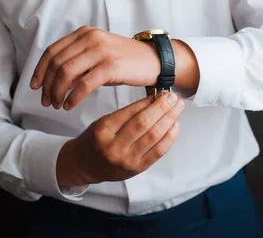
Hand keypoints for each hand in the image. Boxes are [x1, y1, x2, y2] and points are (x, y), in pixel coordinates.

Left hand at [31, 26, 159, 109]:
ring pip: (67, 73)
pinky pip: (83, 84)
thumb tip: (53, 80)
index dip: (40, 70)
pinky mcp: (111, 66)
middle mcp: (91, 38)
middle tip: (46, 101)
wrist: (154, 61)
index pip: (52, 51)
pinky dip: (73, 97)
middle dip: (47, 85)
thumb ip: (77, 62)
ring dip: (57, 92)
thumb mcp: (98, 55)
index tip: (34, 86)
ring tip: (57, 105)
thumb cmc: (124, 62)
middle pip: (57, 63)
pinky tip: (70, 105)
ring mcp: (101, 51)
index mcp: (84, 33)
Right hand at [56, 93, 184, 185]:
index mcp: (103, 130)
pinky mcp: (137, 169)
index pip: (131, 112)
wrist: (85, 166)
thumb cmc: (95, 140)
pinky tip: (175, 126)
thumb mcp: (103, 121)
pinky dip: (169, 137)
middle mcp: (114, 147)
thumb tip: (153, 100)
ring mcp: (127, 160)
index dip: (149, 102)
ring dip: (169, 120)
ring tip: (177, 108)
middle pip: (144, 124)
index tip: (162, 92)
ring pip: (153, 136)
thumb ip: (127, 113)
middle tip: (174, 98)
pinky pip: (158, 152)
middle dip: (162, 108)